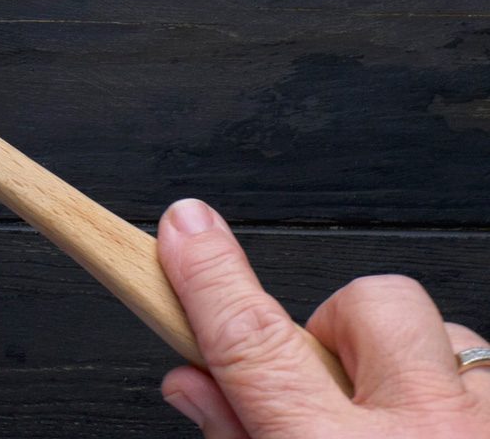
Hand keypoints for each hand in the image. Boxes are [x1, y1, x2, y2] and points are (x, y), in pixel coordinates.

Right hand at [156, 199, 489, 436]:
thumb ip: (240, 437)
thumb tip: (192, 381)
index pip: (253, 344)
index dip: (211, 275)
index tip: (184, 227)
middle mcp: (425, 431)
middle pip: (364, 304)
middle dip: (336, 328)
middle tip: (325, 389)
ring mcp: (484, 425)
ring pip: (443, 332)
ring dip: (409, 368)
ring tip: (396, 423)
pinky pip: (488, 368)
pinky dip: (459, 392)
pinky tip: (445, 431)